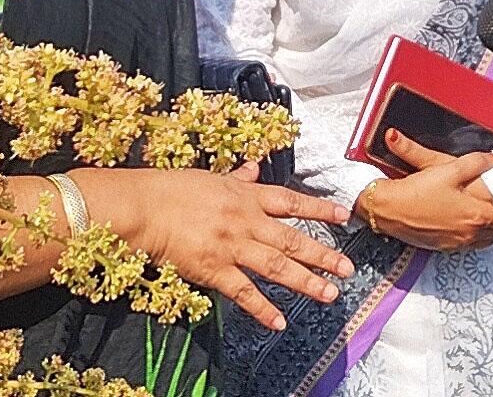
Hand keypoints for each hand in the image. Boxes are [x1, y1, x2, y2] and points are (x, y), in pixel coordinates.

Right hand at [70, 166, 353, 331]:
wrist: (144, 207)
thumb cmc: (173, 189)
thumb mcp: (211, 178)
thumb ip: (237, 179)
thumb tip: (255, 170)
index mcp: (246, 196)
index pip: (291, 202)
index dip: (318, 210)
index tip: (343, 216)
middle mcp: (246, 221)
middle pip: (292, 239)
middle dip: (323, 255)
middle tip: (348, 269)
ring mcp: (232, 246)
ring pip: (277, 266)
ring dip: (305, 281)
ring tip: (329, 294)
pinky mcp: (214, 270)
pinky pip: (244, 292)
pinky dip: (262, 308)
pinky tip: (279, 322)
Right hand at [358, 130, 492, 251]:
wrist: (388, 210)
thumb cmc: (416, 191)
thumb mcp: (447, 169)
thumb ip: (474, 163)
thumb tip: (492, 161)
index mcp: (475, 215)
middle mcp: (469, 233)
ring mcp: (456, 242)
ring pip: (486, 239)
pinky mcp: (443, 245)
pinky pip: (471, 243)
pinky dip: (480, 235)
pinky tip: (473, 225)